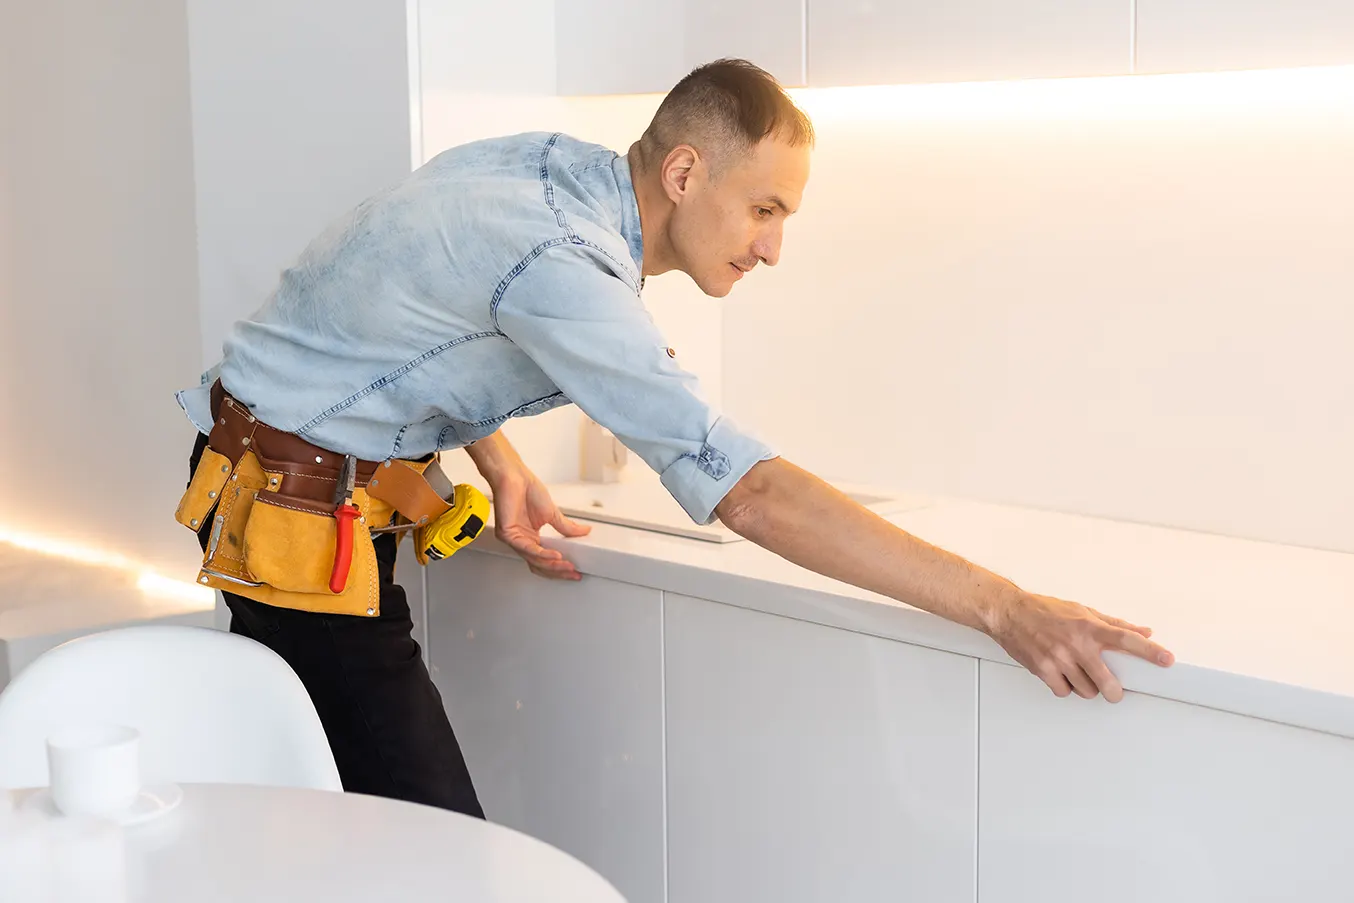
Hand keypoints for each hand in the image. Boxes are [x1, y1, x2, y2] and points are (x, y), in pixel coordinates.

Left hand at [491, 473, 591, 579]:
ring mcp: (513, 539)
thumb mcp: (552, 513)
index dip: (560, 568)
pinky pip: (527, 549)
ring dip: (553, 565)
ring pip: (533, 560)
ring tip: (567, 565)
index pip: (545, 561)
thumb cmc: (526, 490)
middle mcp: (521, 541)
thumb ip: (566, 527)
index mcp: (531, 538)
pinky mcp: (507, 534)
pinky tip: (555, 555)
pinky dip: (542, 554)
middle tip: (573, 573)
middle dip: (558, 571)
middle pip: (540, 565)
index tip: (575, 570)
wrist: (514, 476)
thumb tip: (583, 531)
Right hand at [988, 592, 1174, 702]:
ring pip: (1086, 691)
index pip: (1126, 639)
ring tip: (1078, 674)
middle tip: (1112, 689)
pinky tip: (1061, 676)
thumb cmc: (1045, 610)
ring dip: (1086, 687)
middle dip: (1113, 691)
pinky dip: (1065, 688)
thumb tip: (1143, 632)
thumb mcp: (1082, 611)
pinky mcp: (1043, 669)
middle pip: (1107, 681)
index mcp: (1089, 627)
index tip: (1167, 659)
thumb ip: (1113, 624)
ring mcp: (1059, 658)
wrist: (1009, 612)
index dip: (1149, 651)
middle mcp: (1076, 644)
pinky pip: (1063, 691)